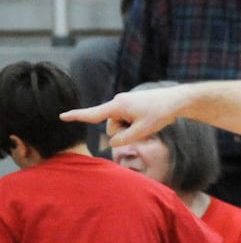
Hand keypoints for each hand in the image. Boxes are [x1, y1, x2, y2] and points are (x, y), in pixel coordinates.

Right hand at [60, 88, 186, 146]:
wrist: (177, 100)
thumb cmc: (161, 113)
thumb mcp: (142, 131)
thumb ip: (124, 139)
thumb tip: (113, 142)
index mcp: (117, 106)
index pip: (93, 114)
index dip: (76, 116)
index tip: (61, 116)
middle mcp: (118, 102)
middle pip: (112, 128)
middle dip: (126, 132)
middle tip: (145, 126)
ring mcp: (125, 103)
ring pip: (121, 126)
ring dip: (133, 129)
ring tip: (149, 122)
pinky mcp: (131, 105)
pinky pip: (128, 121)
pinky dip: (137, 125)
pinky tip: (149, 119)